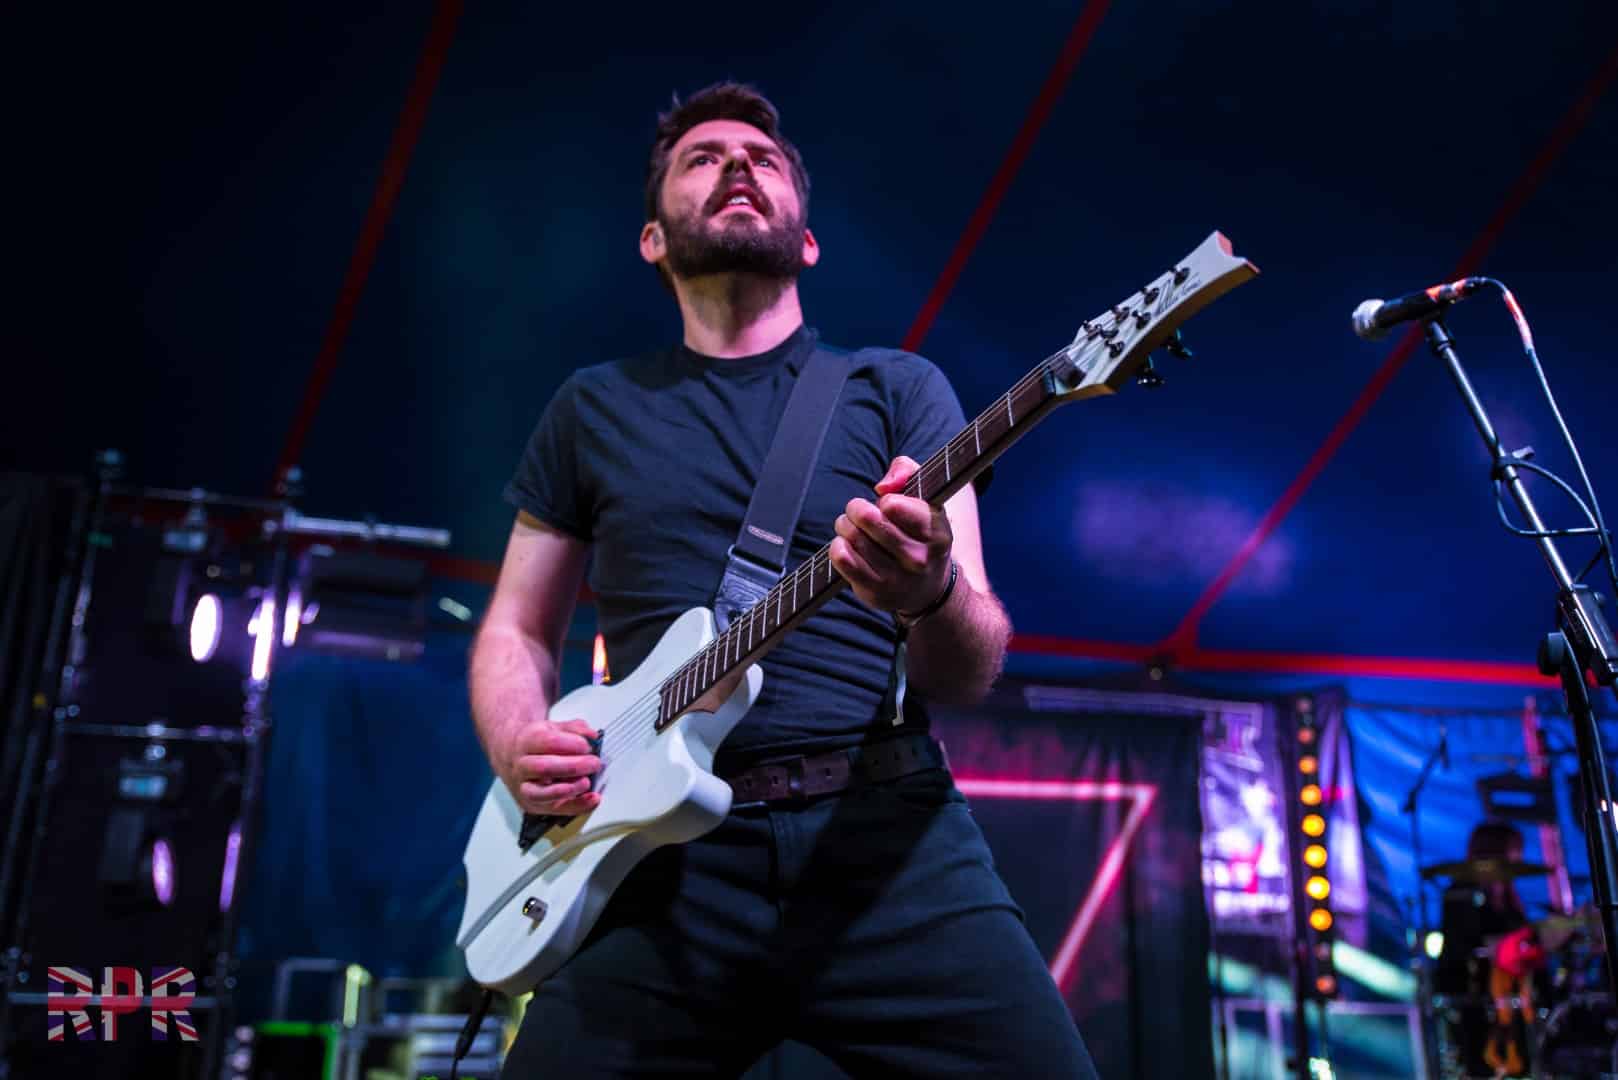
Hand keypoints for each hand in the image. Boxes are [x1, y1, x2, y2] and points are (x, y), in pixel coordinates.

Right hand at [495, 716, 600, 815]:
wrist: (511, 755)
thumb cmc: (536, 743)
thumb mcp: (553, 728)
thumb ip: (575, 729)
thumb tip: (592, 736)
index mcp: (526, 741)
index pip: (548, 742)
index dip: (571, 745)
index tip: (587, 746)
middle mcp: (522, 765)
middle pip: (544, 768)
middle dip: (573, 767)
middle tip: (594, 763)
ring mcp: (524, 786)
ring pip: (540, 793)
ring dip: (569, 789)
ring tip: (587, 782)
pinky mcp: (532, 804)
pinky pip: (553, 810)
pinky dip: (576, 806)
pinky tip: (592, 799)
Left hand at [830, 455, 952, 613]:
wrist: (928, 587)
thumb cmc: (920, 531)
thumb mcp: (925, 497)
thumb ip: (907, 472)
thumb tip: (883, 487)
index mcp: (937, 533)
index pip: (895, 506)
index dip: (885, 500)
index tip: (887, 504)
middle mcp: (919, 559)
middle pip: (869, 519)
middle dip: (857, 508)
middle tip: (858, 509)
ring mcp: (897, 579)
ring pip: (853, 538)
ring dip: (845, 525)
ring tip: (851, 526)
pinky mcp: (874, 592)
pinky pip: (842, 559)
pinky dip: (837, 546)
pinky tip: (845, 544)